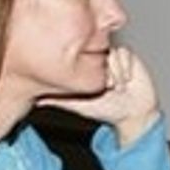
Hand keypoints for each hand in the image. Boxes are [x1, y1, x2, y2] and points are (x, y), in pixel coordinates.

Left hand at [39, 46, 160, 147]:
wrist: (131, 114)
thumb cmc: (106, 110)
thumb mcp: (78, 105)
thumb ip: (58, 100)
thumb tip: (37, 100)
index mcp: (89, 67)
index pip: (83, 58)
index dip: (88, 71)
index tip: (95, 86)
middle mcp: (101, 60)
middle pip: (97, 54)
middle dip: (103, 74)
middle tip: (107, 87)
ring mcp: (115, 57)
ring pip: (110, 55)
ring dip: (115, 74)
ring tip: (117, 87)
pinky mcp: (129, 56)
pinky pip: (123, 55)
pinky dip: (124, 70)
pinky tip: (126, 82)